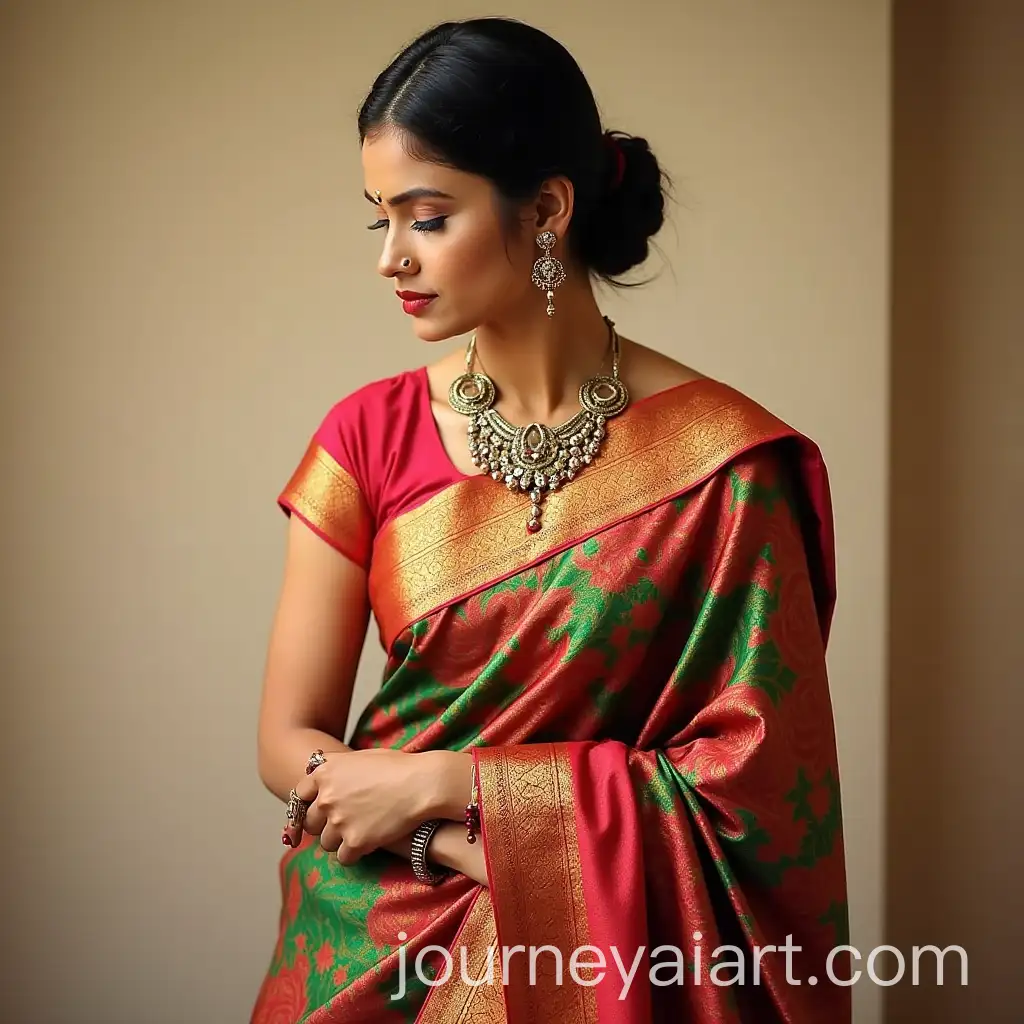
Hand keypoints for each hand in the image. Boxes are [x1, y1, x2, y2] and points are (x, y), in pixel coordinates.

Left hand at [287, 749, 465, 864]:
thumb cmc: (398, 767)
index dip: (308, 804)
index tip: (317, 811)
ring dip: (340, 840)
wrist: (422, 784)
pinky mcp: (354, 841)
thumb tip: (322, 770)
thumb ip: (336, 766)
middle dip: (323, 825)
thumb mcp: (360, 757)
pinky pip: (343, 858)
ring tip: (360, 832)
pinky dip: (354, 854)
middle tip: (342, 824)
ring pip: (326, 843)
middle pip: (309, 823)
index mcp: (325, 772)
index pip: (300, 795)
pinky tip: (369, 843)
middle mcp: (326, 797)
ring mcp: (338, 821)